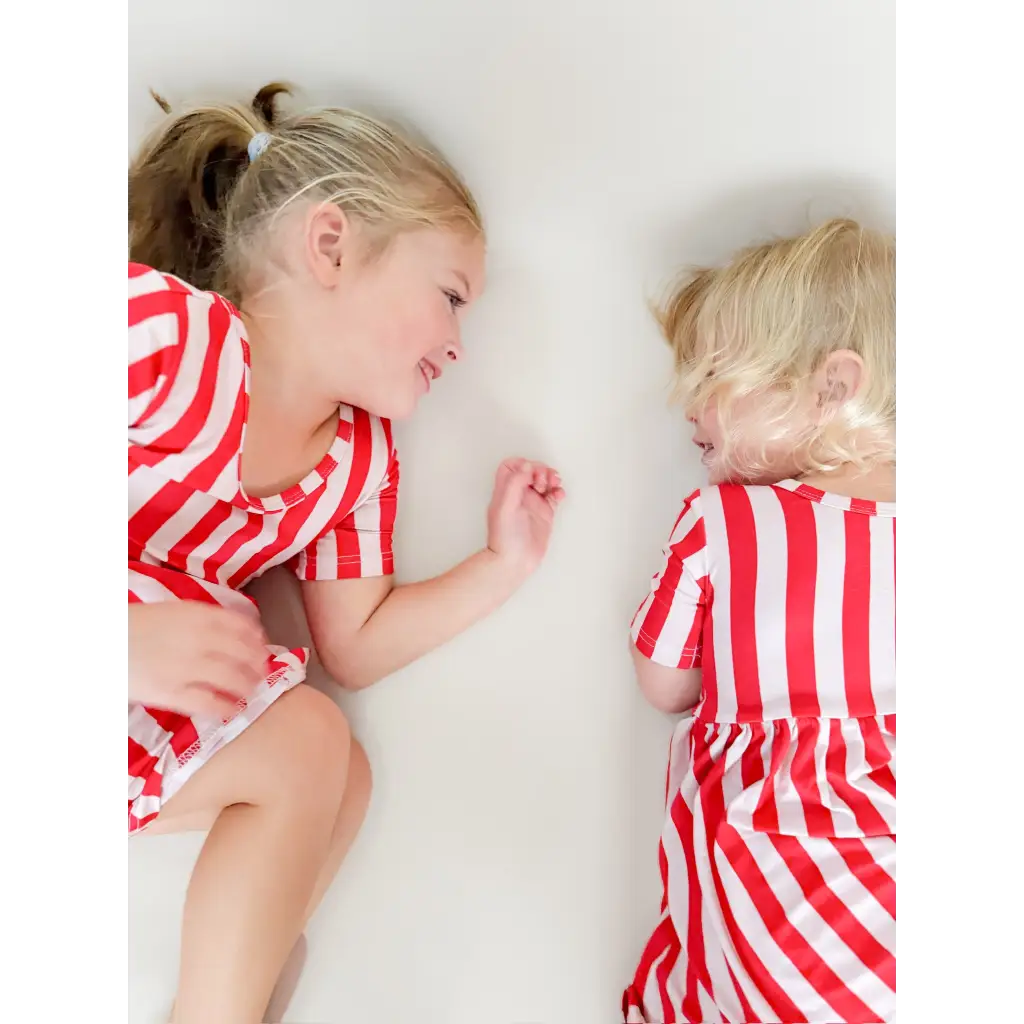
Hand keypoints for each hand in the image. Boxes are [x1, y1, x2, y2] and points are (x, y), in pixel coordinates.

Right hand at [128, 601, 268, 718]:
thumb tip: (237, 629)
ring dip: (248, 686)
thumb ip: (203, 618)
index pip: (241, 626)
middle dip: (257, 664)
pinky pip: (207, 703)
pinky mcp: (171, 693)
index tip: (263, 645)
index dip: (256, 638)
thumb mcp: (173, 611)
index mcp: (197, 615)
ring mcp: (186, 667)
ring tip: (253, 691)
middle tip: (263, 672)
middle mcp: (198, 639)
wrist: (111, 644)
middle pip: (242, 653)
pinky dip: (225, 708)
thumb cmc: (138, 626)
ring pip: (231, 678)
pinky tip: (233, 711)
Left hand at [486, 458, 564, 575]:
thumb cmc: (505, 539)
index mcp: (506, 491)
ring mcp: (532, 504)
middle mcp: (518, 495)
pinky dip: (558, 492)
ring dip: (551, 478)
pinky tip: (559, 495)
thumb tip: (526, 466)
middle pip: (531, 471)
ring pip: (544, 481)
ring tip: (554, 485)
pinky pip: (553, 496)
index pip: (510, 466)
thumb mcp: (505, 507)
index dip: (522, 464)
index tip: (531, 472)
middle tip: (543, 481)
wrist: (514, 562)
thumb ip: (514, 484)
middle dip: (541, 470)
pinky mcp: (544, 514)